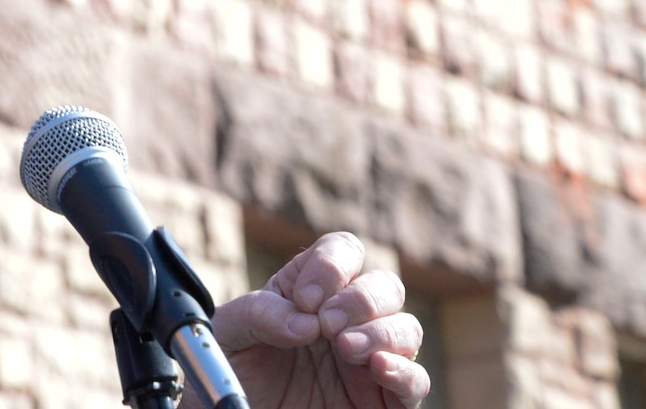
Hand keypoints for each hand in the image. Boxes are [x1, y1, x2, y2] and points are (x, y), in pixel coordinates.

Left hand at [206, 232, 427, 408]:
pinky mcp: (381, 400)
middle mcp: (347, 319)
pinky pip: (416, 382)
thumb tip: (305, 322)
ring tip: (345, 348)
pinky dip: (406, 373)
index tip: (305, 299)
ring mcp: (368, 358)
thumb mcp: (229, 330)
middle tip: (327, 325)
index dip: (332, 266)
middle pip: (385, 285)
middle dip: (361, 299)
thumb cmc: (233, 367)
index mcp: (312, 290)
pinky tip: (379, 369)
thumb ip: (260, 314)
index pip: (344, 251)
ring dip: (382, 332)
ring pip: (406, 328)